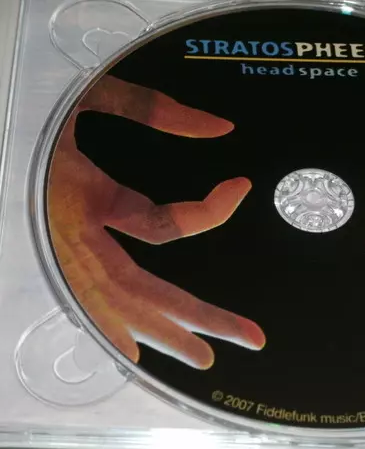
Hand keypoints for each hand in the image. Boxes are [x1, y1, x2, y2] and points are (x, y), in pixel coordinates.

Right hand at [48, 75, 264, 368]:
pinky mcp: (55, 258)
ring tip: (202, 357)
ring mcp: (60, 257)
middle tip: (248, 337)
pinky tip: (135, 353)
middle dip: (199, 318)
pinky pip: (88, 308)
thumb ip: (151, 109)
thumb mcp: (88, 98)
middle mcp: (72, 242)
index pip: (164, 227)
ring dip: (164, 335)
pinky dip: (113, 334)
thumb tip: (220, 126)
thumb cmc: (25, 110)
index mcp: (83, 202)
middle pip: (146, 294)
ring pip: (117, 310)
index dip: (210, 213)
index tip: (241, 187)